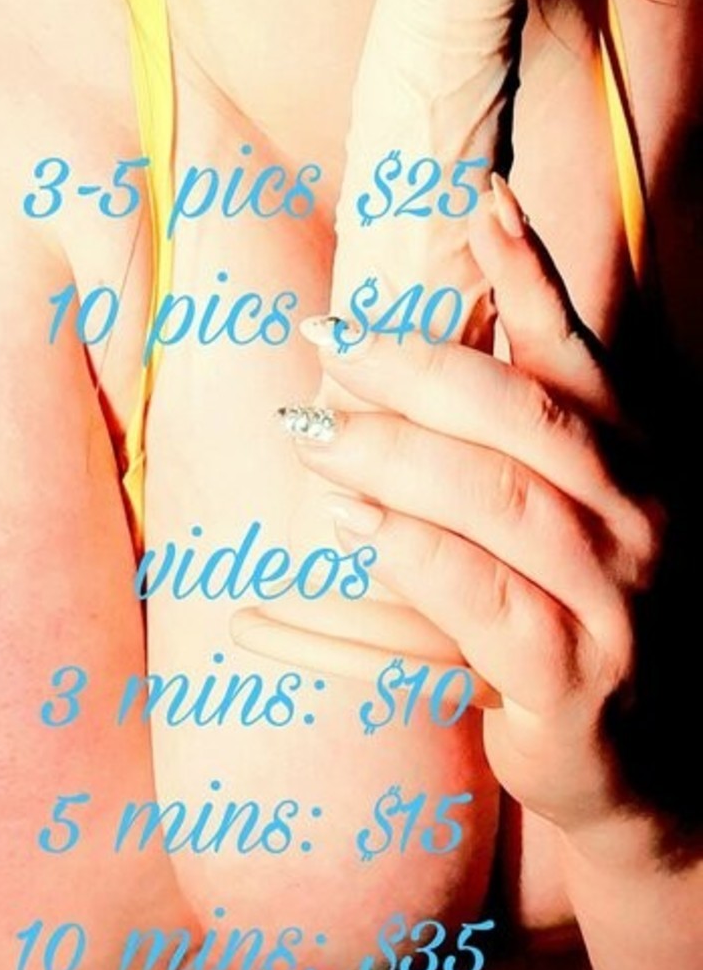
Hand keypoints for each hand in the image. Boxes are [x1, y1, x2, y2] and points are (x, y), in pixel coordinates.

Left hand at [288, 185, 664, 836]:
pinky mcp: (573, 680)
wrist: (657, 773)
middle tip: (327, 335)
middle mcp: (642, 520)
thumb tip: (414, 348)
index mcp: (642, 464)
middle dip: (415, 365)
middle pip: (520, 416)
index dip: (529, 271)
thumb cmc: (592, 620)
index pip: (579, 353)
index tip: (478, 196)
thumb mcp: (575, 519)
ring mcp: (617, 601)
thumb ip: (518, 441)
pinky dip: (410, 548)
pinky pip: (480, 596)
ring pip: (494, 498)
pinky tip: (354, 520)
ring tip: (312, 430)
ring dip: (391, 453)